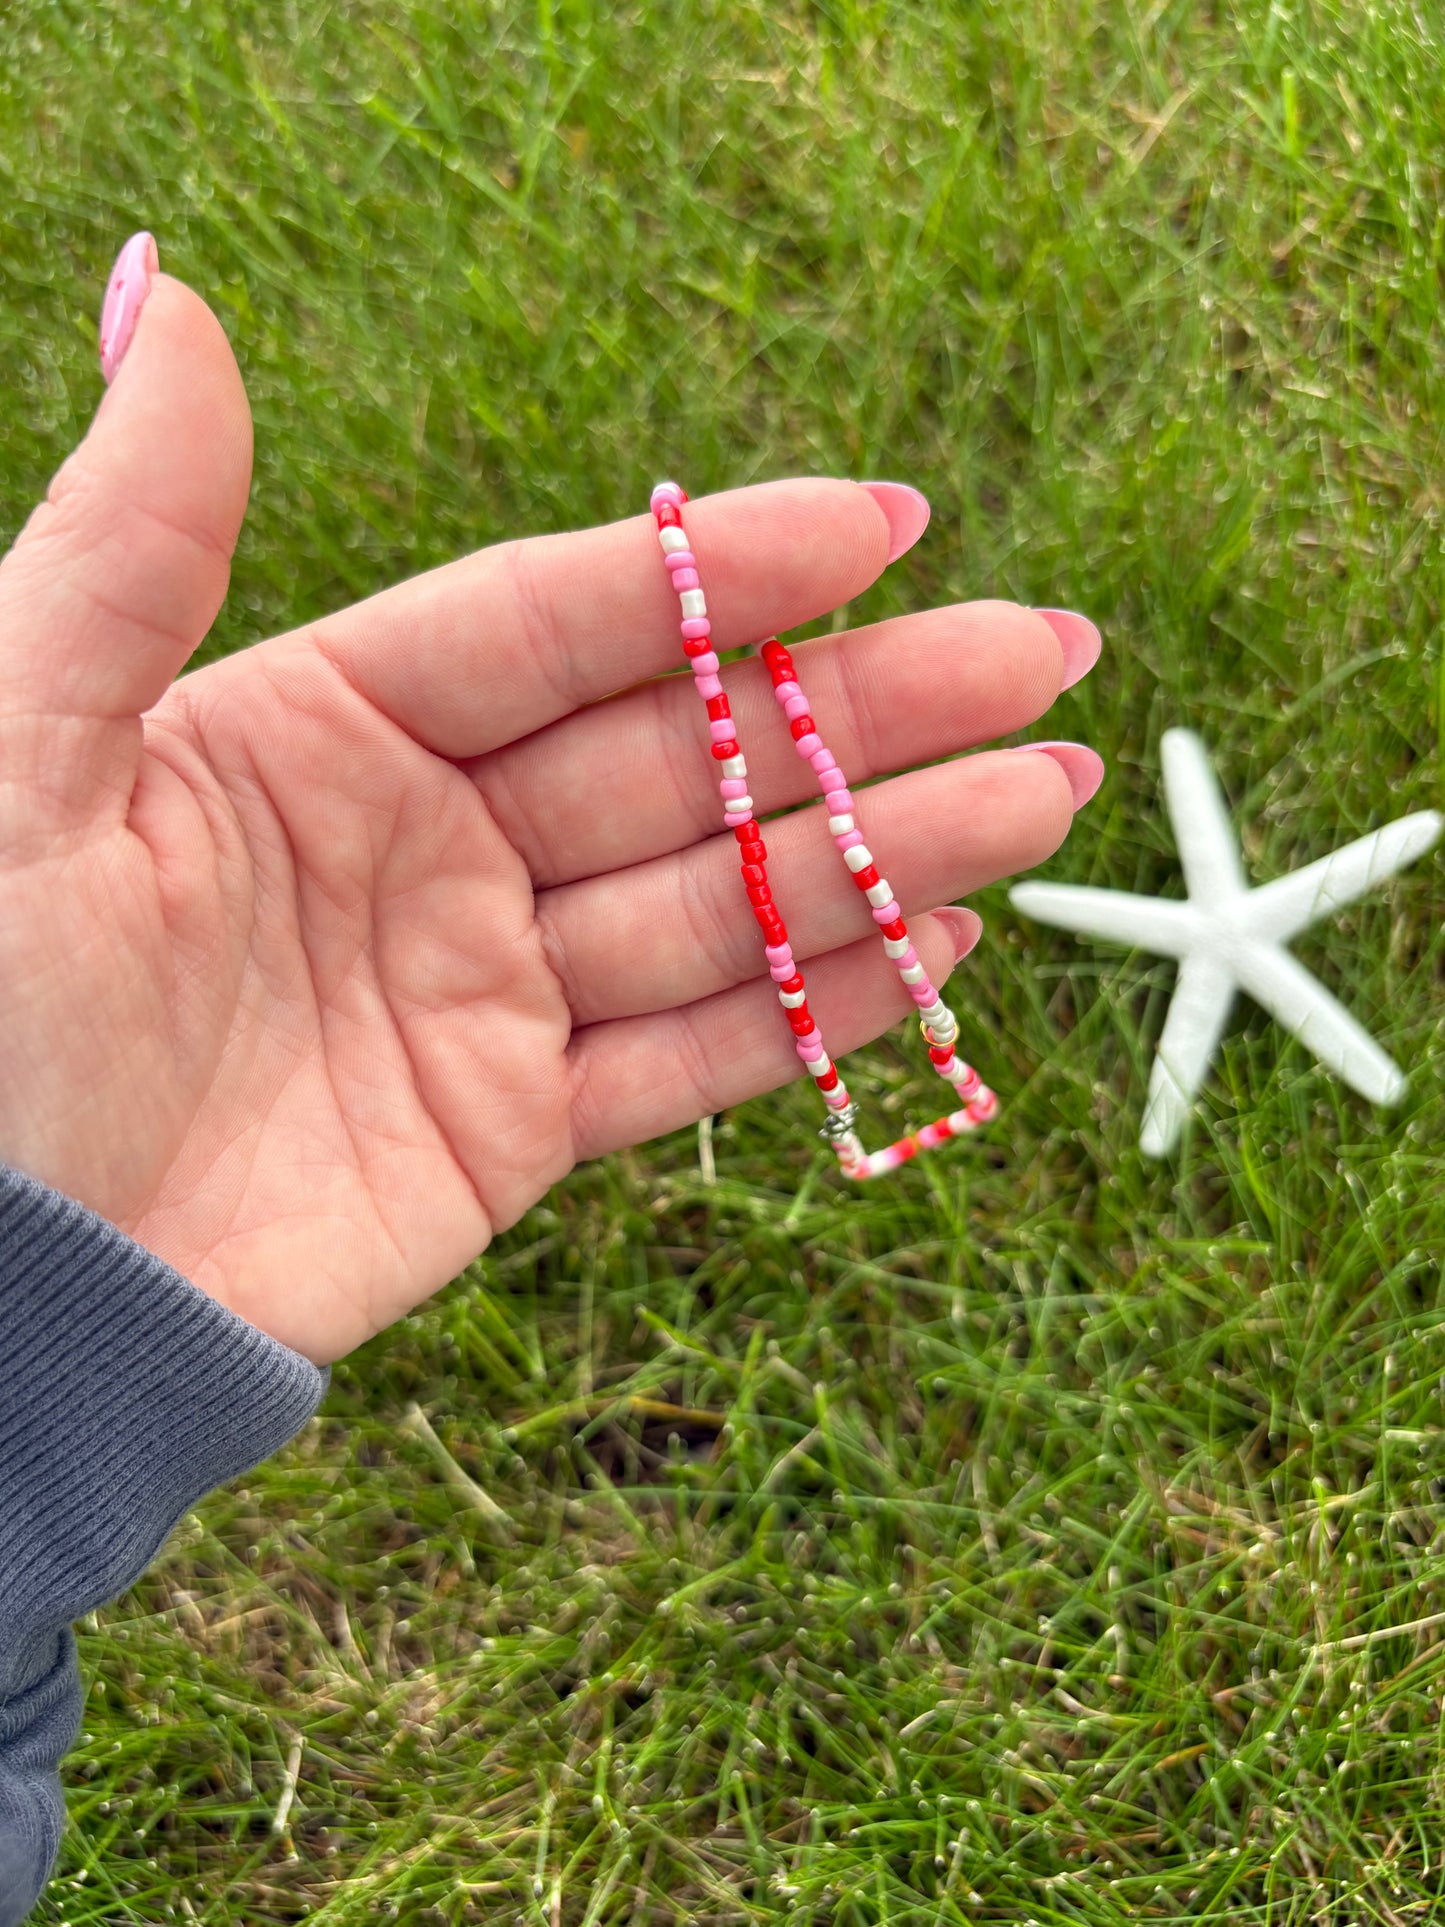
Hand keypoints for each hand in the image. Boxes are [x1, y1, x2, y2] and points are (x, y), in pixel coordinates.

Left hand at [0, 246, 1099, 1362]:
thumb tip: (183, 302)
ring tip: (1041, 795)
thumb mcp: (13, 746)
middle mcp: (422, 843)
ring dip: (882, 846)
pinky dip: (806, 1008)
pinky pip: (683, 1058)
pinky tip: (929, 939)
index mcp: (318, 724)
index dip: (723, 571)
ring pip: (714, 899)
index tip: (888, 518)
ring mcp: (478, 988)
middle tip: (1045, 652)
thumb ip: (132, 544)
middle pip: (681, 750)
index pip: (559, 619)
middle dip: (866, 703)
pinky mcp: (506, 1128)